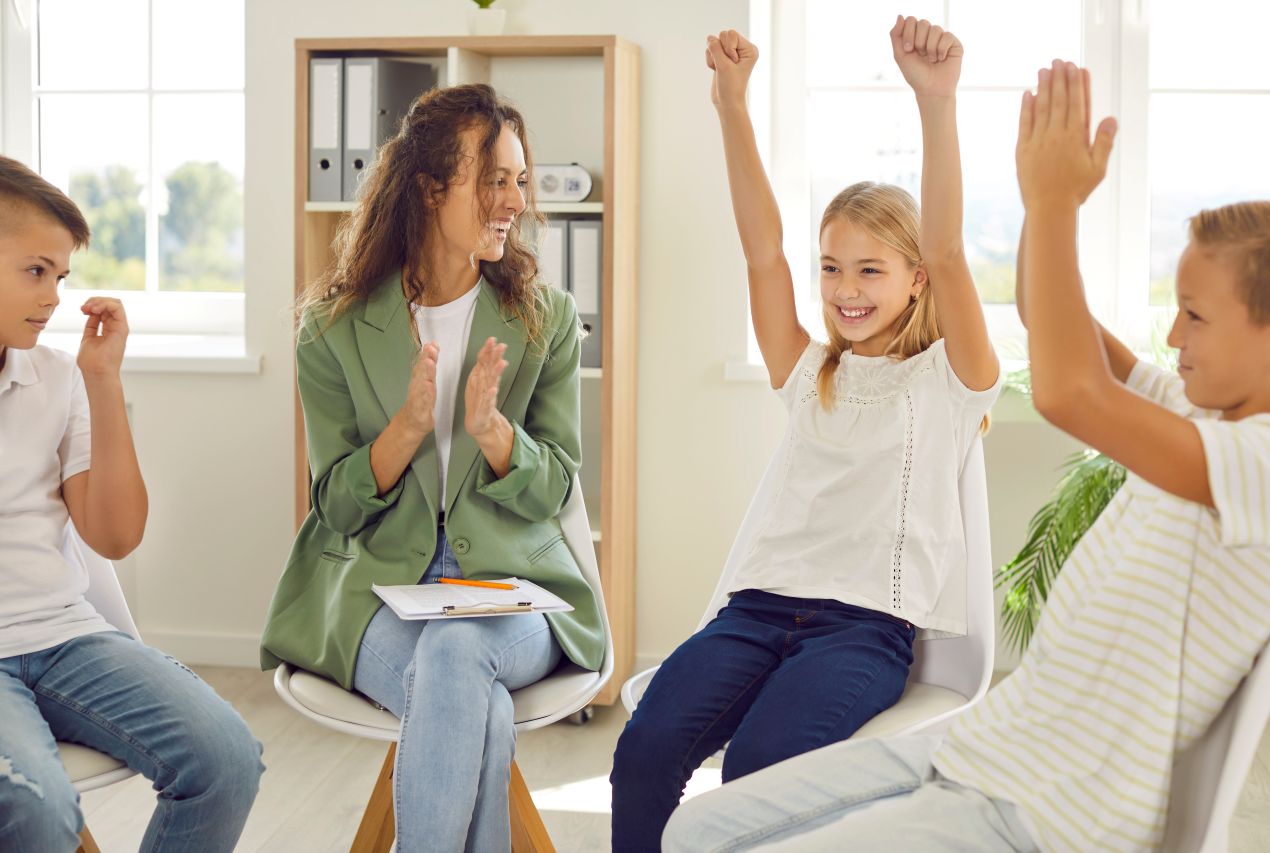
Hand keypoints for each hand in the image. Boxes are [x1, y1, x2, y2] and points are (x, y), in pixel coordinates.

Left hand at [77, 298, 128, 379]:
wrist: (96, 372)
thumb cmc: (91, 362)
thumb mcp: (88, 337)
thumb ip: (91, 325)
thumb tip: (91, 313)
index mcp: (109, 329)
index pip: (105, 309)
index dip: (93, 305)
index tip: (82, 310)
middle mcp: (116, 327)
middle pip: (110, 304)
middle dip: (95, 301)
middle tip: (84, 308)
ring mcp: (120, 327)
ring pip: (115, 303)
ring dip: (99, 301)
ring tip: (88, 307)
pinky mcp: (122, 329)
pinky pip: (117, 308)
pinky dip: (105, 304)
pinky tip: (94, 309)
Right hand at [401, 341, 437, 438]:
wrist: (411, 423)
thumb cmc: (420, 402)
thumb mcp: (426, 383)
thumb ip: (429, 367)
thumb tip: (432, 349)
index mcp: (421, 380)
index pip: (424, 365)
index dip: (428, 354)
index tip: (433, 343)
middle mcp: (418, 387)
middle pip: (422, 371)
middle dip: (426, 359)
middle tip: (430, 348)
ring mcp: (418, 398)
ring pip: (422, 383)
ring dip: (425, 372)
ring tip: (429, 362)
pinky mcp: (420, 410)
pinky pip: (423, 401)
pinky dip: (425, 393)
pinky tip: (428, 386)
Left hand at [464, 337, 508, 439]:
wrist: (480, 423)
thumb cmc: (478, 401)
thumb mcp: (477, 381)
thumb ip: (482, 366)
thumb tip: (486, 351)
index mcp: (482, 378)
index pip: (485, 361)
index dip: (488, 350)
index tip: (492, 339)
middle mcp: (487, 385)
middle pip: (491, 369)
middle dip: (496, 357)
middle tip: (502, 346)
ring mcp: (488, 396)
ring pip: (492, 382)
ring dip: (497, 372)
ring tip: (502, 363)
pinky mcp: (486, 409)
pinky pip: (488, 401)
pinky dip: (490, 395)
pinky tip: (493, 390)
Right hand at [706, 29, 757, 108]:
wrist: (727, 102)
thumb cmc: (730, 86)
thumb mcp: (723, 65)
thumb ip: (715, 48)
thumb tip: (709, 37)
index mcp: (749, 49)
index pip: (731, 34)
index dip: (728, 47)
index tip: (733, 63)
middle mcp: (741, 49)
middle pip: (723, 35)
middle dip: (720, 51)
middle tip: (726, 66)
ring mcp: (731, 53)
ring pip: (714, 43)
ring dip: (714, 57)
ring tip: (720, 69)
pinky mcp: (722, 58)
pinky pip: (710, 50)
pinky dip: (710, 61)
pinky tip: (716, 70)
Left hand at [890, 15, 962, 97]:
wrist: (931, 90)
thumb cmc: (916, 75)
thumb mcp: (900, 55)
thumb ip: (896, 35)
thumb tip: (900, 15)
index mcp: (916, 36)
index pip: (911, 20)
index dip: (908, 33)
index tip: (908, 49)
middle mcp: (929, 35)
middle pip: (923, 23)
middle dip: (919, 41)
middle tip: (920, 54)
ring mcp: (942, 38)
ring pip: (935, 29)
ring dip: (930, 48)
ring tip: (931, 60)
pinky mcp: (954, 44)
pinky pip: (946, 36)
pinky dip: (941, 50)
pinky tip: (941, 60)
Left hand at [1016, 61, 1116, 209]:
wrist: (1048, 208)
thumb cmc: (1076, 190)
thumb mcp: (1097, 168)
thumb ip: (1103, 142)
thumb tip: (1111, 119)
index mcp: (1076, 138)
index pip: (1077, 104)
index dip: (1077, 84)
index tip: (1076, 67)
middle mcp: (1057, 135)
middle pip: (1059, 100)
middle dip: (1059, 79)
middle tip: (1059, 60)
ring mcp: (1038, 141)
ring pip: (1041, 108)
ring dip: (1043, 87)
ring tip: (1044, 69)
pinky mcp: (1023, 149)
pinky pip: (1024, 123)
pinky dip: (1026, 107)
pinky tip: (1027, 93)